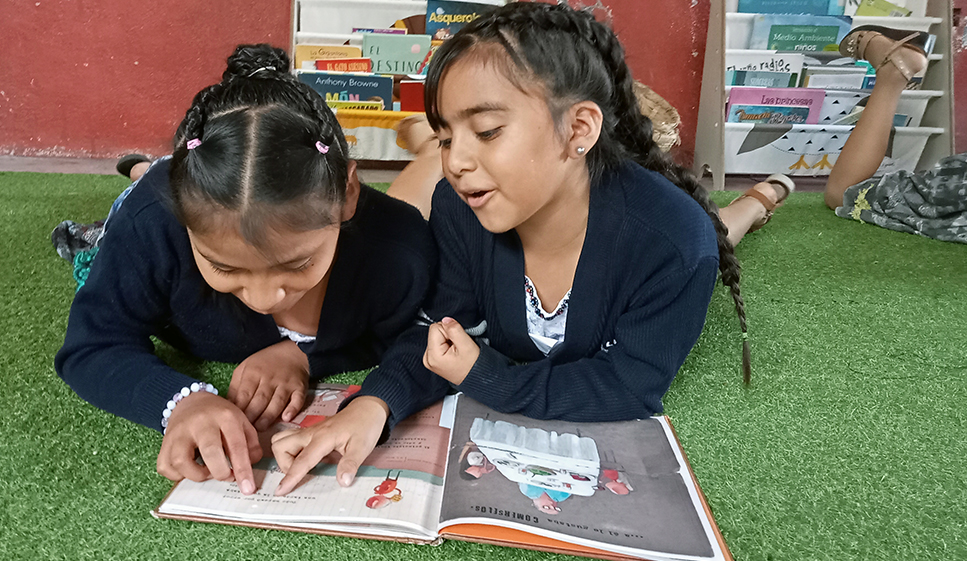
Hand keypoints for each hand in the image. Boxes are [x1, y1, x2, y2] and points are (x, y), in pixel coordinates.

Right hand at [157, 391, 261, 494]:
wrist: (191, 401)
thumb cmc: (219, 416)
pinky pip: (165, 467)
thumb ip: (251, 443)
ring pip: (181, 462)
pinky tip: (189, 469)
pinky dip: (177, 475)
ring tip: (207, 471)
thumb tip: (253, 465)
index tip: (248, 488)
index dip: (243, 469)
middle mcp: (200, 423)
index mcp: (224, 416)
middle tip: (227, 476)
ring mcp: (179, 432)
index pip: (236, 445)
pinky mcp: (164, 442)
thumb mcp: (241, 422)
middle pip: (209, 452)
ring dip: (197, 475)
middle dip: (221, 473)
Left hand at [228, 339, 308, 430]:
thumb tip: (229, 407)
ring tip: (261, 428)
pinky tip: (286, 417)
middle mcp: (269, 379)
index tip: (235, 421)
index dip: (239, 410)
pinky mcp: (299, 388)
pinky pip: (297, 400)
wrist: (291, 352)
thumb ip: (236, 387)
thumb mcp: (244, 368)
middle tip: (247, 429)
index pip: (244, 396)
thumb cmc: (264, 363)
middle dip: (252, 417)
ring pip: (276, 403)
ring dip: (268, 417)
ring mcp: (285, 384)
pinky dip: (292, 409)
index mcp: (253, 374)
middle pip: (259, 401)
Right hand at [270, 396, 388, 495]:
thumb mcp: (363, 447)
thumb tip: (343, 482)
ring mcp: (309, 432)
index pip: (301, 461)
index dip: (290, 477)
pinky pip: (292, 440)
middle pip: (280, 446)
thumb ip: (351, 464)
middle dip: (284, 464)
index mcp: (323, 438)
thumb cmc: (365, 425)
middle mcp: (311, 433)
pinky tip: (307, 459)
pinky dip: (291, 451)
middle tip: (301, 474)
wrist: (368, 408)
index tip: (280, 491)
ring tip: (301, 466)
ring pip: (282, 440)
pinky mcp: (311, 432)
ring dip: (285, 456)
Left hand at [423, 316, 478, 384]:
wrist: (476, 378)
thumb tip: (446, 319)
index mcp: (433, 356)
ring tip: (457, 350)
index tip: (457, 342)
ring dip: (448, 340)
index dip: (449, 331)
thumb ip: (454, 329)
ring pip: (437, 336)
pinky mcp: (433, 359)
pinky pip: (438, 342)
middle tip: (458, 346)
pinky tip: (454, 352)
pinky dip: (447, 344)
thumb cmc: (473, 366)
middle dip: (448, 335)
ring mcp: (429, 359)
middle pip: (435, 331)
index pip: (436, 327)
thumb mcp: (466, 345)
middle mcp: (427, 358)